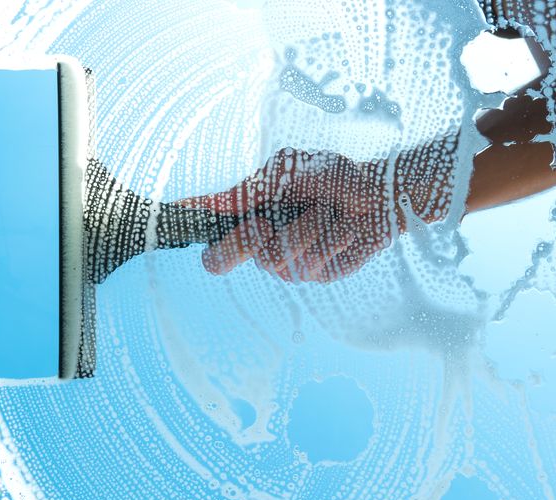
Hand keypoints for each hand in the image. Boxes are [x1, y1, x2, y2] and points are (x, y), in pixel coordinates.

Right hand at [176, 148, 401, 282]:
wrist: (382, 195)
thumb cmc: (335, 175)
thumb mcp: (288, 170)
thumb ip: (247, 189)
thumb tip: (206, 202)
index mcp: (251, 211)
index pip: (209, 223)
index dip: (187, 223)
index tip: (172, 217)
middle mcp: (262, 238)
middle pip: (221, 258)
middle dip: (238, 244)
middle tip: (261, 226)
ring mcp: (287, 259)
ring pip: (272, 259)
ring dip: (305, 230)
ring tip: (326, 212)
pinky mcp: (315, 273)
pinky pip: (307, 267)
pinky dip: (328, 243)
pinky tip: (342, 230)